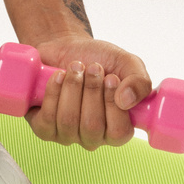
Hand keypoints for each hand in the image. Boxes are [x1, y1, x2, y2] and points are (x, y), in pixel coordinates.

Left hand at [25, 36, 151, 150]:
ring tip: (75, 67)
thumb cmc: (99, 59)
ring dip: (72, 87)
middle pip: (92, 126)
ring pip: (68, 121)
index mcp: (117, 128)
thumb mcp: (127, 64)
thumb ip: (140, 82)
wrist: (66, 47)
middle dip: (91, 90)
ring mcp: (67, 134)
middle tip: (92, 67)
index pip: (119, 133)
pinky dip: (53, 92)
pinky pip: (47, 119)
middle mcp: (93, 137)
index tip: (110, 77)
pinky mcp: (44, 127)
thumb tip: (126, 101)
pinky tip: (58, 75)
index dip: (113, 103)